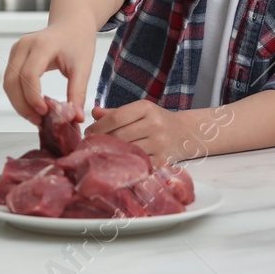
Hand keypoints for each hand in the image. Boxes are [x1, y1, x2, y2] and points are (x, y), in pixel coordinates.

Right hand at [2, 22, 96, 122]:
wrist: (71, 25)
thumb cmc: (78, 42)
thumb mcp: (83, 67)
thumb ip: (78, 93)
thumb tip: (75, 118)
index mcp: (43, 44)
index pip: (29, 73)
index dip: (33, 96)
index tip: (44, 113)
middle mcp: (25, 45)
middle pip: (13, 80)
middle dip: (23, 105)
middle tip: (39, 121)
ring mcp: (17, 49)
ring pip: (8, 83)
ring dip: (19, 103)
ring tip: (36, 117)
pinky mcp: (14, 56)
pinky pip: (11, 80)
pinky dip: (18, 96)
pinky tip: (32, 107)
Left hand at [87, 102, 201, 165]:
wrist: (185, 133)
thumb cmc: (157, 121)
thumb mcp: (139, 111)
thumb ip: (116, 112)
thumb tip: (94, 113)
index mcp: (146, 108)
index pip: (116, 118)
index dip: (98, 127)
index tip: (88, 133)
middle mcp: (154, 124)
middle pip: (119, 136)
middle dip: (102, 143)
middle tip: (91, 147)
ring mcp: (159, 143)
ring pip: (127, 151)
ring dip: (112, 155)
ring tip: (101, 155)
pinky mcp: (162, 160)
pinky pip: (139, 164)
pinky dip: (127, 165)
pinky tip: (119, 165)